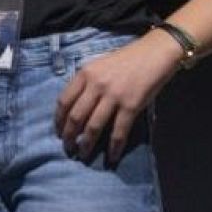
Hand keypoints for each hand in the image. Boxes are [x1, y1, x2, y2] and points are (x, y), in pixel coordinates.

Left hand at [54, 32, 182, 165]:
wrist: (153, 54)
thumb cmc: (125, 60)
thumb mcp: (98, 66)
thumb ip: (86, 83)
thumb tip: (74, 106)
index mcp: (85, 74)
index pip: (64, 100)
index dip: (59, 119)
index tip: (57, 131)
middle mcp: (96, 85)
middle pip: (76, 116)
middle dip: (69, 135)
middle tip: (67, 147)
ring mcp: (113, 96)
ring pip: (94, 126)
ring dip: (86, 144)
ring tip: (83, 154)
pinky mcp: (131, 106)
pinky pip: (119, 131)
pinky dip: (114, 146)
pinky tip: (111, 156)